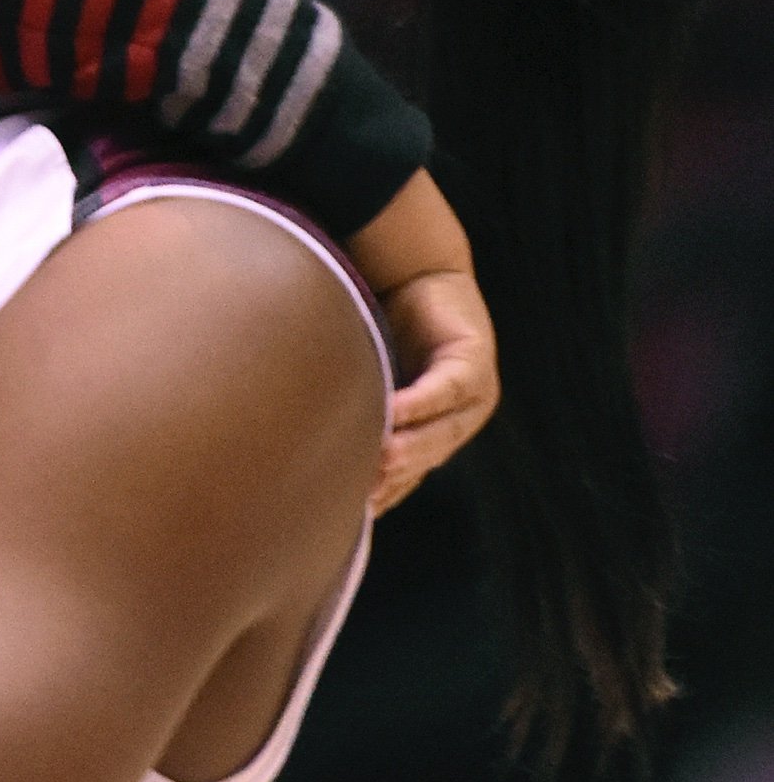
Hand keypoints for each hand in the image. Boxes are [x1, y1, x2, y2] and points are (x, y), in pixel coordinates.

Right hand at [373, 267, 498, 513]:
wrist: (417, 270)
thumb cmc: (384, 325)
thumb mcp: (369, 376)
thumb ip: (355, 409)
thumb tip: (305, 441)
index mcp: (436, 430)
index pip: (410, 473)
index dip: (385, 492)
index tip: (353, 511)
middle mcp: (460, 418)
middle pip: (425, 458)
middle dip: (393, 477)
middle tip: (362, 497)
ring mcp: (474, 394)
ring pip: (439, 431)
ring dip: (408, 447)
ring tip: (377, 460)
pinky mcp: (473, 360)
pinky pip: (443, 388)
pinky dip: (416, 402)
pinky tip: (390, 411)